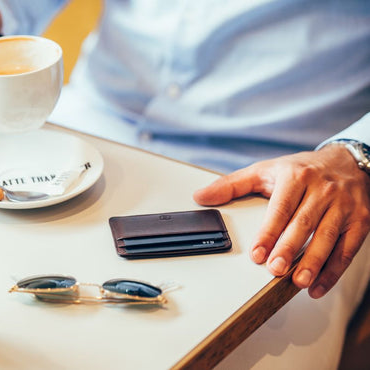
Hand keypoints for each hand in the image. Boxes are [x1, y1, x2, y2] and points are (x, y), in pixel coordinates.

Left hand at [193, 145, 369, 298]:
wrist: (347, 161)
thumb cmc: (300, 170)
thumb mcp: (265, 170)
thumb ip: (232, 184)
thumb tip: (200, 197)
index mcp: (295, 176)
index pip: (280, 207)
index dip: (268, 232)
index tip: (256, 253)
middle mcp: (322, 189)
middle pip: (304, 223)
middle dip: (289, 249)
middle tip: (275, 270)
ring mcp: (343, 205)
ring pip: (328, 237)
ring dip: (313, 262)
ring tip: (297, 282)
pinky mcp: (361, 220)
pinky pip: (348, 248)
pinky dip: (333, 271)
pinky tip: (316, 286)